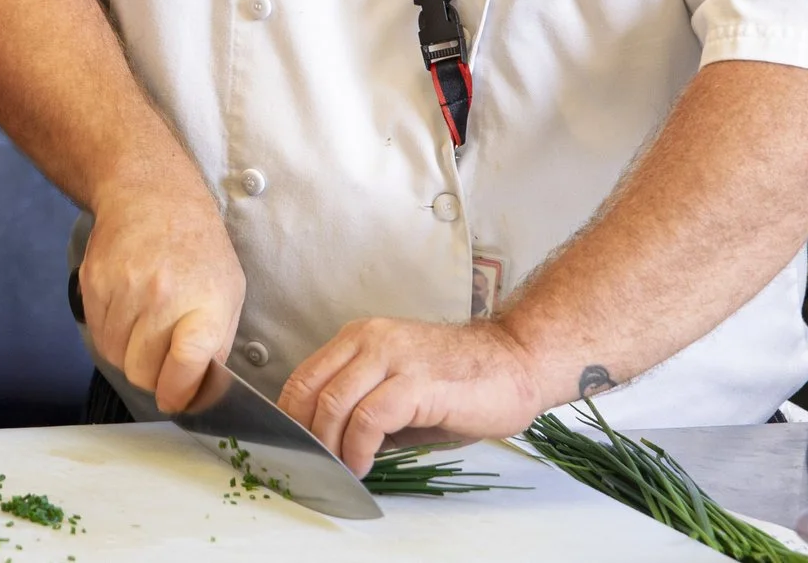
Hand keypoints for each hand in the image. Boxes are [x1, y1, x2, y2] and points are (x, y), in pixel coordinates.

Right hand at [79, 175, 245, 413]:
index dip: (178, 393)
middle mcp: (162, 296)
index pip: (185, 365)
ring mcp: (123, 288)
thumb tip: (198, 392)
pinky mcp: (93, 282)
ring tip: (144, 331)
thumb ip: (216, 343)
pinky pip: (96, 333)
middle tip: (161, 362)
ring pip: (115, 357)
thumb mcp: (228, 291)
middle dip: (152, 377)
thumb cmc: (198, 246)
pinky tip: (126, 314)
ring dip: (128, 355)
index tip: (175, 398)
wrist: (152, 195)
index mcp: (203, 301)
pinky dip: (110, 335)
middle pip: (142, 372)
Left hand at [277, 317, 543, 470]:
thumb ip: (363, 405)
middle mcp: (371, 340)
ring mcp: (393, 358)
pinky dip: (358, 447)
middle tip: (315, 465)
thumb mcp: (400, 388)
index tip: (295, 447)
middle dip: (306, 435)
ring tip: (341, 468)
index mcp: (361, 337)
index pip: (304, 376)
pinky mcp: (416, 383)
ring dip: (330, 446)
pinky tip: (364, 464)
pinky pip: (369, 418)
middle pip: (310, 390)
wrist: (516, 364)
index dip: (291, 416)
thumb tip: (330, 441)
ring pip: (334, 403)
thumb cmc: (463, 381)